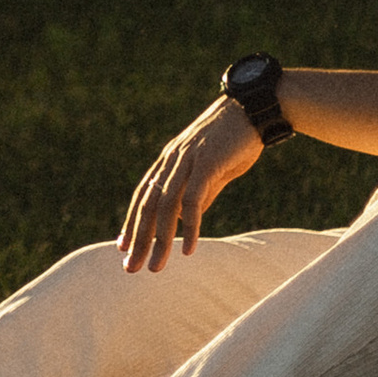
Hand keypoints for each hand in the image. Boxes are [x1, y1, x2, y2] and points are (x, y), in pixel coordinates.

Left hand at [118, 99, 260, 270]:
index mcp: (170, 160)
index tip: (123, 247)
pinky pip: (193, 199)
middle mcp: (172, 160)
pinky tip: (188, 249)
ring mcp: (188, 160)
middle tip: (130, 268)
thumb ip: (198, 193)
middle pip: (148, 204)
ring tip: (156, 267)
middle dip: (138, 238)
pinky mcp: (207, 162)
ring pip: (166, 206)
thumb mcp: (211, 171)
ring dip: (159, 240)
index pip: (144, 195)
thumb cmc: (234, 141)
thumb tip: (187, 220)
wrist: (254, 108)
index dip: (132, 222)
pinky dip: (190, 226)